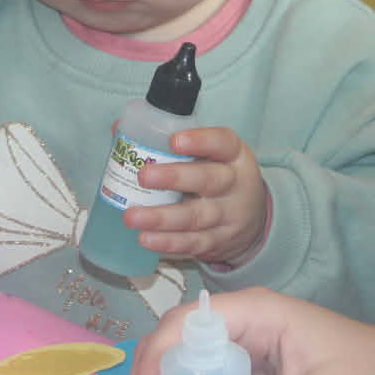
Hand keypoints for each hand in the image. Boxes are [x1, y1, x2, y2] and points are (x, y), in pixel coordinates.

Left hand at [122, 125, 266, 265]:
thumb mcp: (210, 154)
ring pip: (196, 217)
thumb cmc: (219, 176)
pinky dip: (168, 243)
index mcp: (233, 155)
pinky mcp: (218, 241)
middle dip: (174, 178)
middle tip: (143, 176)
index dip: (200, 141)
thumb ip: (172, 142)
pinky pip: (192, 243)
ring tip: (131, 216)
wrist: (253, 219)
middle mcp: (234, 184)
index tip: (174, 140)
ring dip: (161, 218)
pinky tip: (146, 238)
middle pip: (209, 180)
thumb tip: (120, 131)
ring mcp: (228, 216)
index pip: (222, 142)